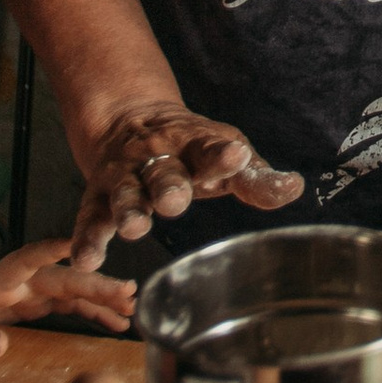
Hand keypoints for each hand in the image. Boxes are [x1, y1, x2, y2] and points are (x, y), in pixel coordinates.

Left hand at [0, 235, 138, 358]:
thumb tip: (0, 346)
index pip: (26, 260)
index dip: (51, 251)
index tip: (75, 245)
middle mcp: (18, 282)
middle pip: (61, 278)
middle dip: (94, 283)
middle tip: (126, 292)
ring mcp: (28, 292)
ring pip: (71, 290)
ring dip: (101, 297)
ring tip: (130, 307)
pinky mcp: (33, 304)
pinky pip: (68, 305)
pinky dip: (91, 312)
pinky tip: (113, 322)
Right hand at [66, 95, 301, 274]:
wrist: (130, 121)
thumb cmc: (193, 150)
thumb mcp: (225, 155)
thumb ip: (256, 179)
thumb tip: (294, 189)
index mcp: (196, 145)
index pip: (211, 148)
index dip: (223, 155)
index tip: (235, 156)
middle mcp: (158, 158)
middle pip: (163, 171)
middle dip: (169, 185)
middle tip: (175, 200)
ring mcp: (126, 176)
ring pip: (125, 193)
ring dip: (129, 210)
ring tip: (133, 229)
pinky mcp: (99, 197)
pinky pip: (90, 217)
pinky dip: (87, 239)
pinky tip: (86, 261)